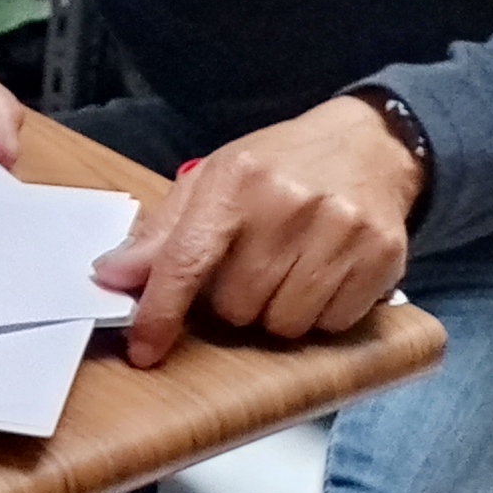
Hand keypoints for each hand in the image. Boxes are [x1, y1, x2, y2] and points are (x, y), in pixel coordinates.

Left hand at [93, 95, 419, 362]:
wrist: (370, 142)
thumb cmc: (280, 166)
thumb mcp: (214, 181)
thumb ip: (161, 234)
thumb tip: (110, 276)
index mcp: (237, 181)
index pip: (186, 261)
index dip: (161, 313)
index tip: (144, 349)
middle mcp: (290, 204)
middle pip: (236, 307)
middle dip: (234, 301)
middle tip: (251, 268)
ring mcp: (341, 230)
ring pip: (284, 325)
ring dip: (277, 312)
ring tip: (288, 271)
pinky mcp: (382, 256)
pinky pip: (331, 326)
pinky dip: (320, 315)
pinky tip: (323, 276)